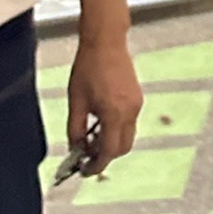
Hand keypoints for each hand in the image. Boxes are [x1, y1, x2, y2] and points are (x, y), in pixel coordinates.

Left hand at [67, 36, 141, 171]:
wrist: (105, 43)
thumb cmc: (88, 68)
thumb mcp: (76, 101)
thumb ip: (75, 129)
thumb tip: (75, 148)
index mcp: (114, 113)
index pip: (108, 151)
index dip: (96, 165)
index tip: (85, 170)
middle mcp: (130, 111)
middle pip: (122, 148)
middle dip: (105, 156)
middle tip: (86, 156)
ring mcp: (136, 104)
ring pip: (127, 135)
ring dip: (110, 142)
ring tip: (90, 137)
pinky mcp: (137, 98)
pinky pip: (129, 122)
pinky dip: (115, 129)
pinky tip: (99, 121)